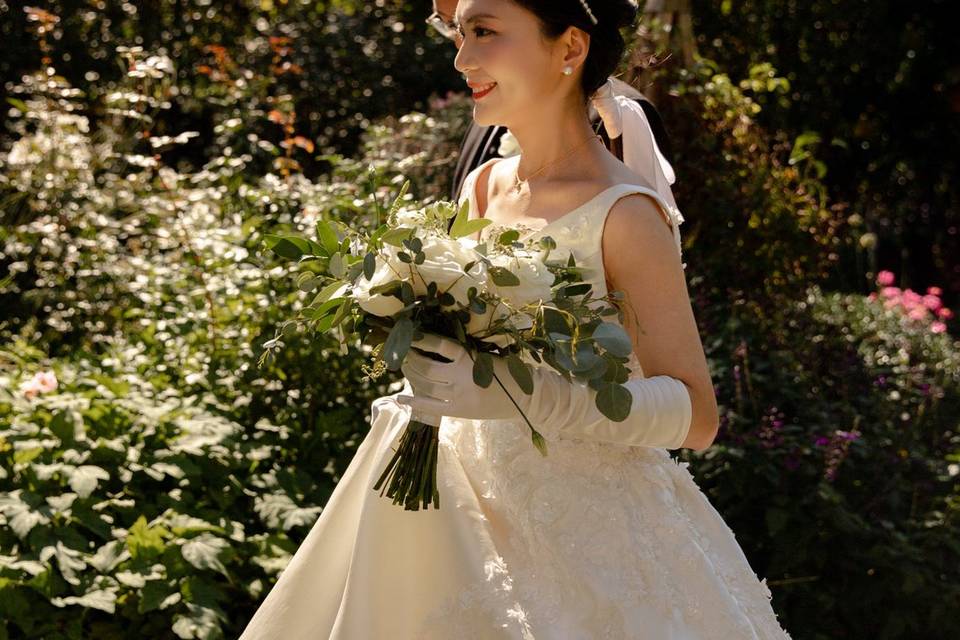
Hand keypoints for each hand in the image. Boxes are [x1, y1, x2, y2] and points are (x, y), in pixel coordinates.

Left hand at [398, 333, 533, 420]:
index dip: (423, 339)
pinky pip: (431, 407)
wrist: (525, 398)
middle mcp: (462, 377)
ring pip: (426, 385)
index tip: (411, 334)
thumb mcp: (486, 355)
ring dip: (412, 375)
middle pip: (427, 367)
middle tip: (405, 353)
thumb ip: (464, 354)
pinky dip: (414, 402)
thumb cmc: (508, 372)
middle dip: (413, 359)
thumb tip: (434, 347)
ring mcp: (459, 396)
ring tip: (405, 367)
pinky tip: (400, 398)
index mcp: (470, 359)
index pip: (440, 345)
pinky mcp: (459, 411)